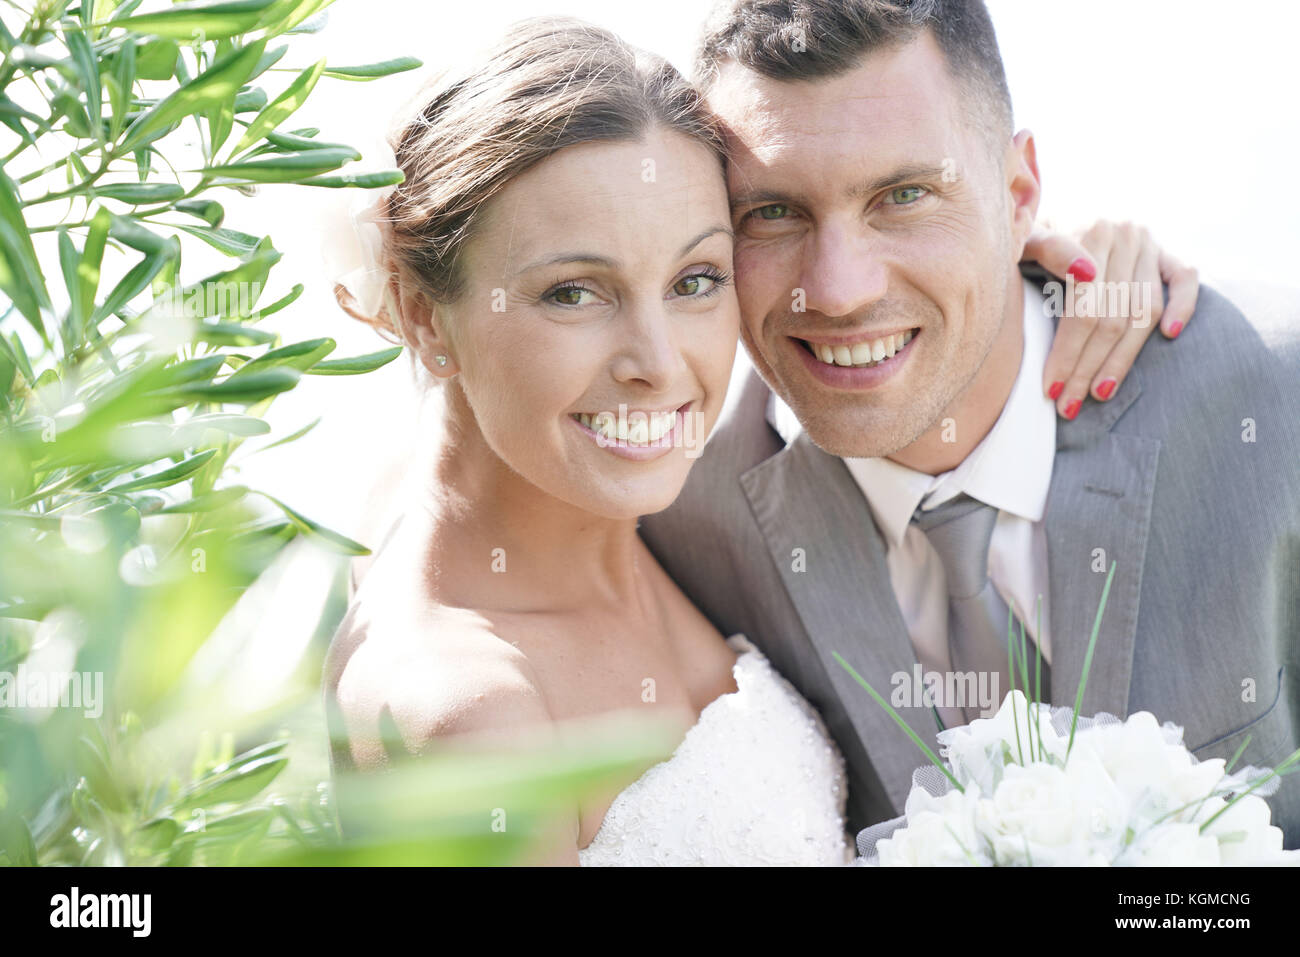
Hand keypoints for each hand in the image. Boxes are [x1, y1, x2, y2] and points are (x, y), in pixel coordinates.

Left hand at [1022, 221, 1198, 418]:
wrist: (1057, 212)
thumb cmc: (1033, 237)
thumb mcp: (1026, 238)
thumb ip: (1047, 250)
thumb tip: (1085, 273)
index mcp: (1090, 231)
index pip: (1084, 307)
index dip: (1068, 352)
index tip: (1050, 388)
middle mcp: (1126, 235)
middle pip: (1113, 317)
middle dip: (1088, 367)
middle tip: (1069, 404)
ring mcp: (1151, 244)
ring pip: (1144, 311)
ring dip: (1123, 357)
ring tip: (1099, 393)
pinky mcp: (1169, 251)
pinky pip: (1186, 280)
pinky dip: (1183, 306)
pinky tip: (1169, 335)